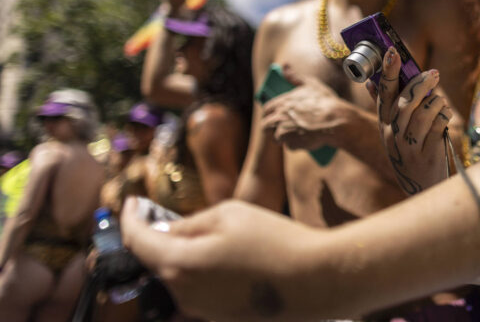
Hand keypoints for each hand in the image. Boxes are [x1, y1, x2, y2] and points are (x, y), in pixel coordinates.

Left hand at [120, 197, 319, 321]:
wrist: (317, 281)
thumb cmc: (275, 241)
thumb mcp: (230, 214)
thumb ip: (190, 223)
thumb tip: (166, 231)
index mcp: (179, 264)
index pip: (137, 241)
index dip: (129, 218)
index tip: (130, 202)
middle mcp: (183, 294)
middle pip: (157, 262)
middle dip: (155, 237)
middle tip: (163, 213)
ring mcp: (203, 311)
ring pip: (179, 277)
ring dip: (180, 255)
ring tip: (202, 233)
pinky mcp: (223, 318)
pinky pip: (200, 291)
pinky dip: (201, 271)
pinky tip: (226, 256)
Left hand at [260, 66, 347, 149]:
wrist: (335, 120)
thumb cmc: (325, 101)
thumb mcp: (311, 84)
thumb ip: (295, 76)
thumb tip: (284, 65)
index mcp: (282, 102)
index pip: (266, 109)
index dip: (269, 114)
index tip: (274, 117)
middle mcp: (279, 116)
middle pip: (266, 126)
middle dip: (272, 129)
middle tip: (285, 130)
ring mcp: (284, 131)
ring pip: (277, 138)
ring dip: (284, 138)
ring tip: (297, 136)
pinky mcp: (291, 143)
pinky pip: (290, 147)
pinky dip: (297, 145)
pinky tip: (306, 141)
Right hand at [375, 47, 451, 193]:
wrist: (422, 187)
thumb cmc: (409, 152)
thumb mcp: (392, 132)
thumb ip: (384, 107)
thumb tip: (370, 82)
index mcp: (384, 125)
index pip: (383, 94)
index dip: (387, 72)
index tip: (392, 51)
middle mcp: (393, 135)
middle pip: (405, 102)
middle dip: (419, 83)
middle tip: (433, 73)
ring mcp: (409, 146)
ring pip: (424, 112)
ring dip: (436, 102)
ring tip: (440, 102)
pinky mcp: (427, 153)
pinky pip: (438, 124)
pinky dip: (445, 115)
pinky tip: (445, 115)